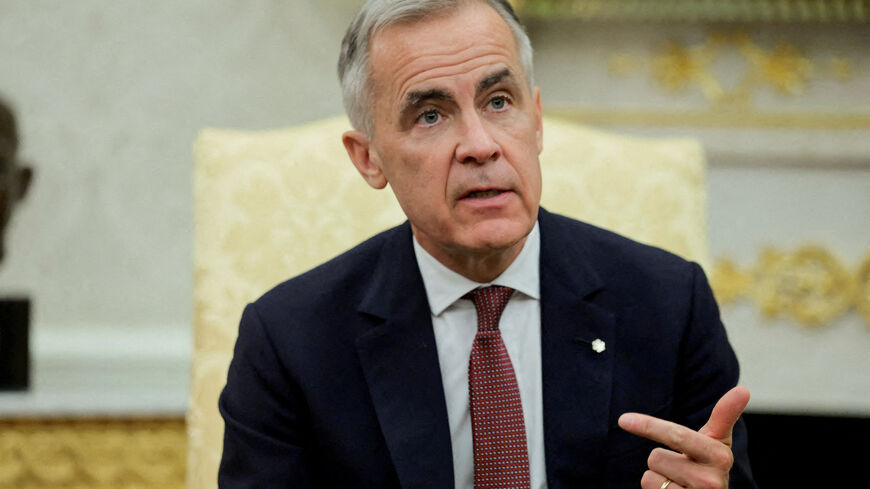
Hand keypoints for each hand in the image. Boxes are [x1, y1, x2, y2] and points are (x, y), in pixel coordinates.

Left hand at [617, 386, 749, 488]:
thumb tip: (743, 389)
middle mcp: (711, 480)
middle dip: (662, 460)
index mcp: (720, 456)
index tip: (623, 420)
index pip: (676, 435)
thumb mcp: (717, 445)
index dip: (649, 426)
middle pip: (656, 457)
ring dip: (659, 479)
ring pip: (649, 476)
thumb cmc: (709, 468)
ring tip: (680, 483)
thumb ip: (724, 416)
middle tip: (681, 468)